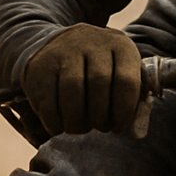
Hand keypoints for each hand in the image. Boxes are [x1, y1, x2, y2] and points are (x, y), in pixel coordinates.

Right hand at [21, 24, 141, 135]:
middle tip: (99, 127)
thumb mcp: (122, 80)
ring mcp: (62, 50)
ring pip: (72, 92)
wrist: (58, 47)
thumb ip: (135, 107)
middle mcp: (91, 41)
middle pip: (98, 84)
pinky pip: (47, 101)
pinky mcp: (39, 66)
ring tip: (80, 127)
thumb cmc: (100, 72)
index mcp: (120, 45)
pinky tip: (61, 125)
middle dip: (100, 116)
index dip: (124, 111)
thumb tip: (137, 134)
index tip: (119, 126)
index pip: (127, 81)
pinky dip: (55, 121)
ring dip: (77, 121)